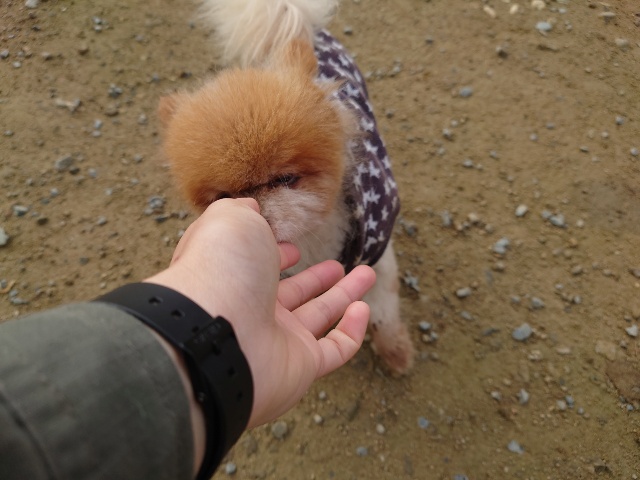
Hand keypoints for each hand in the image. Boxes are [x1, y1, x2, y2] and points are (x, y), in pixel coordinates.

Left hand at [145, 198, 375, 463]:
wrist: (216, 334)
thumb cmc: (221, 269)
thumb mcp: (230, 220)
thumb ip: (243, 210)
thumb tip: (251, 208)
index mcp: (234, 277)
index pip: (259, 268)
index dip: (276, 256)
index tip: (293, 248)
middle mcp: (253, 310)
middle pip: (293, 293)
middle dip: (316, 277)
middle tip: (336, 266)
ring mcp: (278, 340)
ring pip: (319, 316)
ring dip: (344, 294)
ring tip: (367, 273)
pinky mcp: (302, 365)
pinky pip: (335, 350)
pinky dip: (353, 332)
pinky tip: (362, 309)